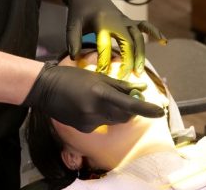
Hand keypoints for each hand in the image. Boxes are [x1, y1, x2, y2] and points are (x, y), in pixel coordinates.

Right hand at [25, 61, 165, 132]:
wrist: (46, 88)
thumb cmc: (73, 77)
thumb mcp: (97, 76)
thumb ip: (120, 85)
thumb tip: (141, 88)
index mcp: (101, 93)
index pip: (130, 105)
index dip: (147, 109)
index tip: (160, 111)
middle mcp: (96, 110)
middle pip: (125, 116)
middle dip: (131, 110)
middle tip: (130, 98)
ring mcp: (89, 122)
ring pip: (114, 121)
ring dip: (117, 112)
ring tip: (105, 99)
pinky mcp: (83, 129)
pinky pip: (101, 124)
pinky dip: (103, 116)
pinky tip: (91, 106)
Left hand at [65, 0, 165, 77]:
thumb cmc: (80, 11)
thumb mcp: (72, 24)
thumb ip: (73, 41)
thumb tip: (75, 59)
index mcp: (102, 22)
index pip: (105, 45)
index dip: (104, 60)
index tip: (102, 74)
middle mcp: (117, 21)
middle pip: (127, 43)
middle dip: (128, 61)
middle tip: (124, 78)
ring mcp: (126, 20)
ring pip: (138, 38)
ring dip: (140, 54)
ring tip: (139, 71)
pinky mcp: (129, 20)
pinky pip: (144, 26)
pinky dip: (155, 33)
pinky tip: (164, 42)